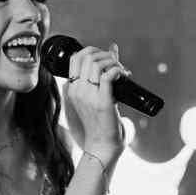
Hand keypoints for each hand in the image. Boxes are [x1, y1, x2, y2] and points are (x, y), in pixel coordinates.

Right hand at [62, 43, 128, 159]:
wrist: (101, 146)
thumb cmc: (100, 123)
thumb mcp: (95, 96)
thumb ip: (101, 72)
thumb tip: (114, 48)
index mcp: (72, 89)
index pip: (75, 58)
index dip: (92, 51)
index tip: (105, 59)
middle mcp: (76, 91)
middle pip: (86, 56)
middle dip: (105, 54)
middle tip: (117, 64)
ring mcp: (87, 96)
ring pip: (96, 64)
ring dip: (113, 62)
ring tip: (122, 70)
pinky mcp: (102, 102)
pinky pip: (107, 76)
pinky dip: (118, 70)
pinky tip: (124, 75)